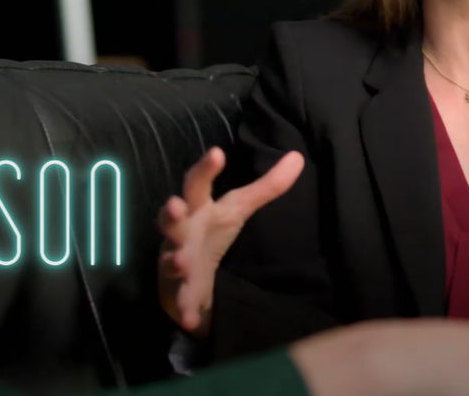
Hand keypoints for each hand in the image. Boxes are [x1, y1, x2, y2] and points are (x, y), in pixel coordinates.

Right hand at [156, 146, 303, 337]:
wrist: (186, 274)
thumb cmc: (210, 231)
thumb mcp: (238, 208)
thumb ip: (267, 186)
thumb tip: (297, 157)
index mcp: (198, 207)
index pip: (198, 183)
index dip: (206, 168)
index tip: (217, 153)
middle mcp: (181, 229)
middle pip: (172, 217)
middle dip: (171, 212)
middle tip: (175, 205)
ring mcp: (174, 258)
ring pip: (171, 256)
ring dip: (175, 258)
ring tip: (182, 260)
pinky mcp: (177, 288)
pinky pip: (180, 298)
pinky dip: (184, 307)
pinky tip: (189, 316)